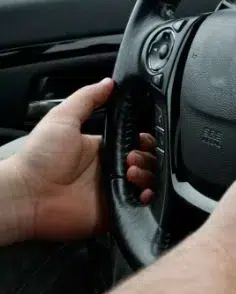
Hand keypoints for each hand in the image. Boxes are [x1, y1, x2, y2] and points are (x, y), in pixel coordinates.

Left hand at [4, 78, 156, 242]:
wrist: (27, 195)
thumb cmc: (39, 158)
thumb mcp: (62, 117)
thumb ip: (87, 98)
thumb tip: (109, 82)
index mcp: (102, 149)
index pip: (135, 142)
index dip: (145, 140)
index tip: (143, 137)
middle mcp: (111, 170)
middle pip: (147, 162)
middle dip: (148, 156)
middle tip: (133, 156)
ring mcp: (114, 192)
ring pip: (148, 182)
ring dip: (148, 174)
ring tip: (130, 172)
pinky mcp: (116, 212)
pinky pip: (143, 207)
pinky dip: (149, 198)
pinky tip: (141, 190)